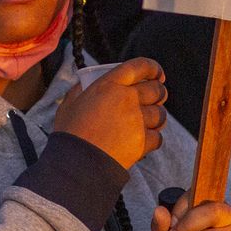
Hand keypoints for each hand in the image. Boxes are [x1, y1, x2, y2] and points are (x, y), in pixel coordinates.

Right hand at [52, 57, 166, 169]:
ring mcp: (137, 120)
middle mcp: (127, 99)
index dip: (153, 68)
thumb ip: (79, 90)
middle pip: (156, 89)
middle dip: (158, 93)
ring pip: (161, 113)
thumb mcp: (69, 104)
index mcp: (109, 84)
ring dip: (157, 117)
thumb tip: (84, 83)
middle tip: (154, 98)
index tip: (157, 74)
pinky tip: (144, 139)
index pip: (140, 66)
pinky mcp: (143, 141)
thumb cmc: (70, 134)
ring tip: (148, 121)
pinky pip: (158, 136)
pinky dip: (154, 138)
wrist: (77, 163)